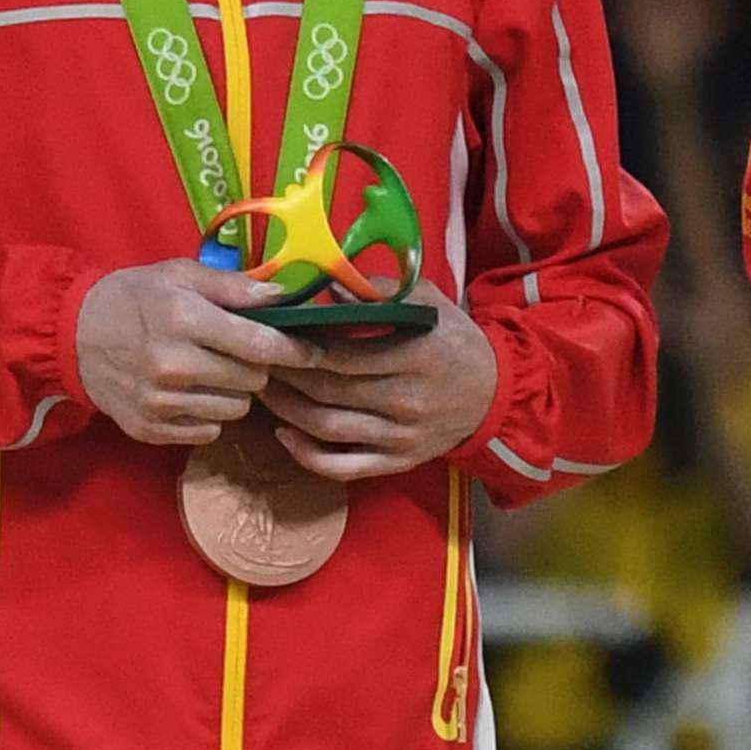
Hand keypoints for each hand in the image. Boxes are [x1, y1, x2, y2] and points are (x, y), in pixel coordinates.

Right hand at [73, 259, 315, 444]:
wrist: (72, 337)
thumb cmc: (133, 298)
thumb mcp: (179, 275)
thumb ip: (233, 286)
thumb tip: (282, 296)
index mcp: (183, 320)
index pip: (259, 346)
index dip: (295, 351)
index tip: (313, 353)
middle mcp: (173, 365)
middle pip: (252, 380)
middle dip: (256, 366)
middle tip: (238, 352)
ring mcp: (161, 403)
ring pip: (235, 409)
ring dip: (234, 392)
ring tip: (210, 371)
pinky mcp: (151, 429)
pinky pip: (208, 431)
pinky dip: (208, 414)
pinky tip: (190, 392)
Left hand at [259, 296, 496, 481]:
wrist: (494, 395)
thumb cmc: (454, 341)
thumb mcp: (430, 302)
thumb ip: (380, 290)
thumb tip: (327, 283)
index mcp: (414, 356)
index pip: (341, 355)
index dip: (299, 346)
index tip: (272, 332)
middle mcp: (406, 400)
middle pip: (327, 391)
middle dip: (284, 375)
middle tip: (256, 358)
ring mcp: (400, 436)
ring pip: (327, 428)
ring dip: (286, 409)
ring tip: (262, 388)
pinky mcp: (396, 462)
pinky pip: (342, 466)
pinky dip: (307, 455)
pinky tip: (284, 434)